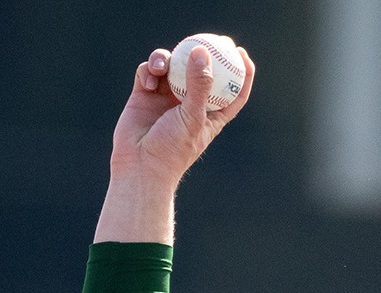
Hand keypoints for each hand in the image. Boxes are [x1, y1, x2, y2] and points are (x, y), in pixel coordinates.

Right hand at [110, 44, 254, 182]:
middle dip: (203, 53)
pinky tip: (149, 79)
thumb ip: (199, 85)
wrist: (139, 165)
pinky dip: (149, 70)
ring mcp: (166, 97)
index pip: (232, 91)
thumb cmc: (172, 149)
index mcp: (210, 114)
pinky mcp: (144, 95)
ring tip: (162, 65)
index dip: (240, 72)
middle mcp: (189, 103)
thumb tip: (202, 53)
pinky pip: (149, 72)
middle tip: (206, 39)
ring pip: (171, 66)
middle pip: (200, 71)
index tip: (241, 53)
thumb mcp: (192, 117)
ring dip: (167, 59)